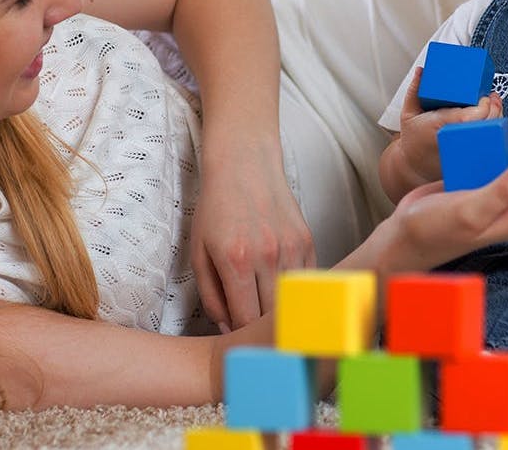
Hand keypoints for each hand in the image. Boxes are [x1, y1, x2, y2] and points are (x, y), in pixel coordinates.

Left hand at [189, 152, 315, 331]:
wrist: (244, 164)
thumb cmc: (216, 207)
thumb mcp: (199, 252)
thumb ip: (211, 296)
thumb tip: (228, 329)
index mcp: (235, 260)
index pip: (245, 320)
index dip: (241, 339)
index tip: (238, 344)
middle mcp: (268, 256)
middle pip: (272, 316)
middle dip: (261, 331)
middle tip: (254, 335)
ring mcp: (292, 248)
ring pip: (294, 301)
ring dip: (281, 312)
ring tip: (269, 315)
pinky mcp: (308, 242)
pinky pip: (307, 282)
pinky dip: (296, 293)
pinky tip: (282, 291)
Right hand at [395, 66, 504, 183]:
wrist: (414, 168)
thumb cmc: (413, 139)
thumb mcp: (408, 113)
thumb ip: (415, 90)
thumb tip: (422, 70)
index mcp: (442, 124)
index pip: (475, 114)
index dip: (486, 104)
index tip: (486, 95)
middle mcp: (457, 138)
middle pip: (489, 122)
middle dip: (495, 107)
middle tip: (492, 97)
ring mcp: (465, 150)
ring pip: (492, 134)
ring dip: (497, 118)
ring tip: (493, 107)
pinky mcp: (470, 158)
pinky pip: (489, 145)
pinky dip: (494, 133)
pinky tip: (493, 123)